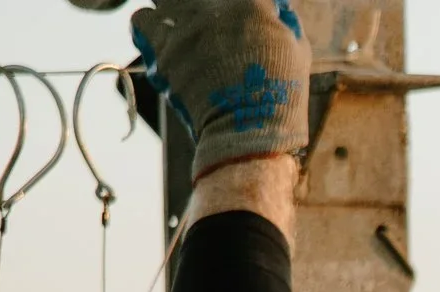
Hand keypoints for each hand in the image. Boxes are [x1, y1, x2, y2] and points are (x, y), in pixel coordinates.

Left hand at [129, 0, 308, 179]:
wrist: (250, 131)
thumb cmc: (281, 95)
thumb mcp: (298, 52)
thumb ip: (284, 22)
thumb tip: (277, 7)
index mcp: (249, 3)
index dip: (240, 6)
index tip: (240, 20)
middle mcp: (211, 8)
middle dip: (200, 6)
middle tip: (205, 20)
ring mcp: (183, 27)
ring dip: (171, 9)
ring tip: (180, 27)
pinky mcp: (162, 50)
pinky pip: (141, 20)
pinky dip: (149, 26)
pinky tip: (164, 40)